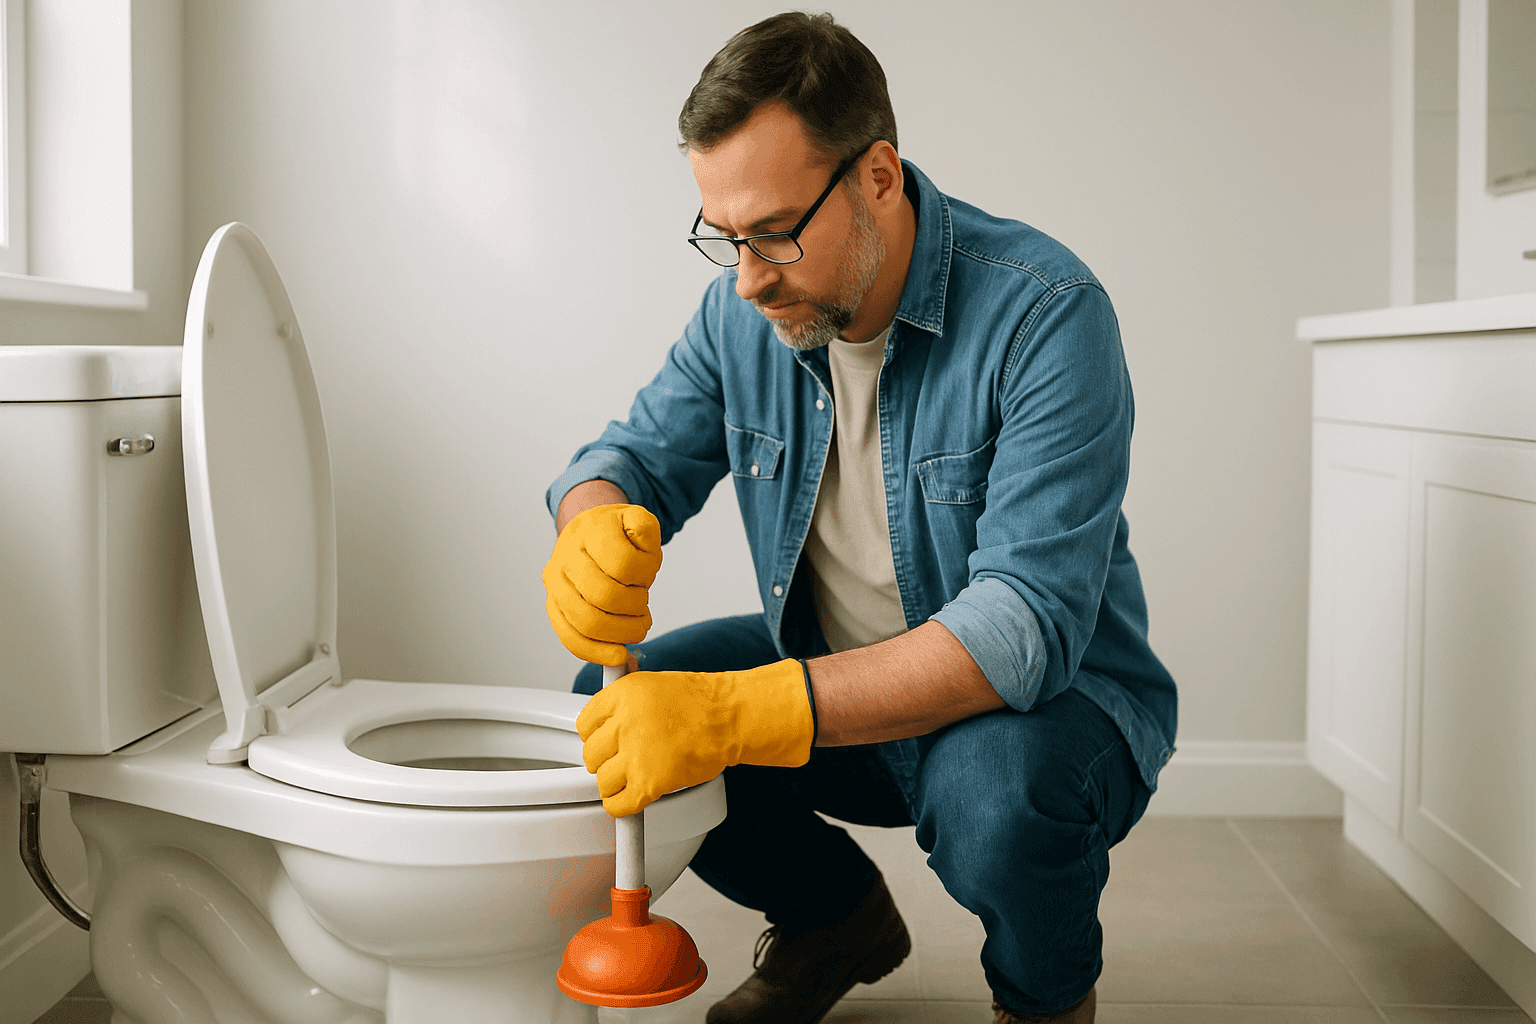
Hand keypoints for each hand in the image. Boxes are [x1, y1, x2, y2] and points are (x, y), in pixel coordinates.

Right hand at [542, 504, 661, 665]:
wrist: (586, 535)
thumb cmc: (616, 535)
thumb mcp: (637, 520)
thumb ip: (645, 527)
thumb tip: (642, 543)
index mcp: (591, 531)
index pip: (622, 564)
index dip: (643, 577)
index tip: (647, 580)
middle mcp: (566, 557)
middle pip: (603, 596)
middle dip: (633, 609)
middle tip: (644, 611)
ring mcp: (556, 585)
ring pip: (586, 621)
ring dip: (620, 633)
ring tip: (636, 628)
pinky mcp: (554, 608)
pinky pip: (571, 638)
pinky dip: (596, 652)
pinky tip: (617, 655)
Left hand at [576, 659, 814, 815]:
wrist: (731, 718)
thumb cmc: (700, 702)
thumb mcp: (653, 684)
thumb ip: (624, 700)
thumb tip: (603, 716)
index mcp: (623, 694)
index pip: (584, 724)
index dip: (595, 736)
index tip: (605, 742)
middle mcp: (625, 722)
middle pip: (591, 755)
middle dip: (605, 761)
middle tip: (622, 761)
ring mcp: (637, 754)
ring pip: (603, 781)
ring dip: (614, 784)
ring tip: (632, 779)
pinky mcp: (650, 782)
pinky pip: (618, 804)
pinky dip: (622, 806)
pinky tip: (632, 798)